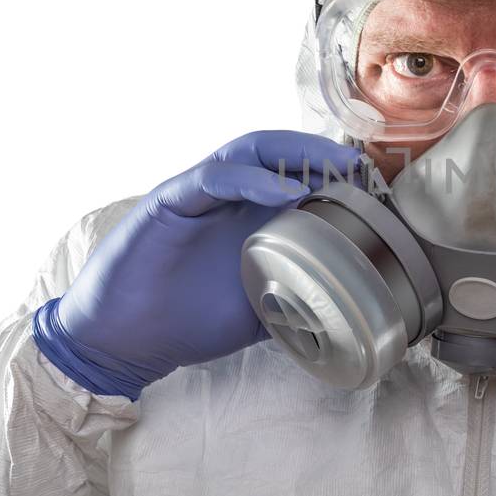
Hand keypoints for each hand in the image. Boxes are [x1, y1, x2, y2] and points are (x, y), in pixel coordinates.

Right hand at [32, 131, 360, 398]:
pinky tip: (284, 193)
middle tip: (361, 166)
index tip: (373, 188)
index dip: (332, 175)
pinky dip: (249, 180)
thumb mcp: (258, 314)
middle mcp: (223, 198)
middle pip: (276, 153)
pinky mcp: (167, 203)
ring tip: (333, 167)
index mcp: (246, 218)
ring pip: (247, 152)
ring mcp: (195, 195)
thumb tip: (346, 316)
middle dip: (321, 152)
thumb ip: (296, 301)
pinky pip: (211, 179)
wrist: (122, 343)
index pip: (292, 176)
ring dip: (293, 153)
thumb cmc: (184, 323)